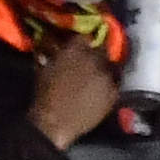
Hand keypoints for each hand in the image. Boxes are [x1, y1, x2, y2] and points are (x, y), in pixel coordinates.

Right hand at [27, 32, 118, 147]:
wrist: (54, 123)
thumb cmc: (44, 96)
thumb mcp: (45, 69)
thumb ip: (55, 54)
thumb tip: (56, 47)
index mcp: (76, 49)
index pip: (84, 36)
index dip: (82, 42)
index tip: (79, 47)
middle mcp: (95, 58)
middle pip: (101, 49)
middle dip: (95, 55)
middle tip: (89, 65)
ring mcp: (107, 75)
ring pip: (111, 66)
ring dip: (104, 70)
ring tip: (96, 79)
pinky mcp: (113, 92)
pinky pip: (115, 84)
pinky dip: (109, 86)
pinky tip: (100, 92)